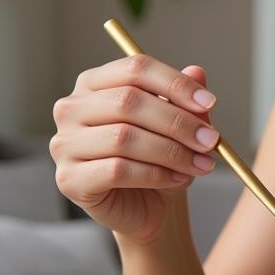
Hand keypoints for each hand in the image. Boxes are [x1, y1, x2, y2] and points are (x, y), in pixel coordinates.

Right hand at [51, 56, 218, 242]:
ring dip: (172, 152)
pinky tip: (178, 179)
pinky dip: (156, 174)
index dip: (175, 83)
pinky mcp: (69, 179)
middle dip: (178, 122)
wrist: (149, 206)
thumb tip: (197, 72)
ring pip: (123, 138)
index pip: (135, 68)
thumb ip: (185, 101)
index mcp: (95, 83)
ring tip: (201, 164)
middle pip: (128, 102)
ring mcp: (64, 144)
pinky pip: (117, 170)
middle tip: (211, 140)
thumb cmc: (160, 159)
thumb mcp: (179, 128)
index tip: (210, 103)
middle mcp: (71, 108)